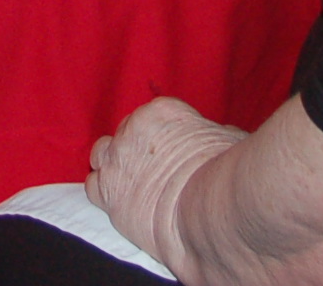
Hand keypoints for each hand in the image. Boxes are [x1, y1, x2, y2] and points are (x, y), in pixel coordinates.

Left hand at [88, 96, 246, 264]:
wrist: (209, 209)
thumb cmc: (228, 172)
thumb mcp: (229, 139)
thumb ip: (216, 134)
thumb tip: (223, 137)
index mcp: (162, 112)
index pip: (153, 116)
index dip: (162, 137)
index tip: (172, 152)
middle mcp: (133, 129)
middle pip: (126, 132)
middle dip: (137, 149)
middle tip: (153, 169)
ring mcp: (117, 160)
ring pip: (101, 154)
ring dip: (112, 165)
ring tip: (129, 182)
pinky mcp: (108, 193)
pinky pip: (93, 186)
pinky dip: (103, 192)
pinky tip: (118, 201)